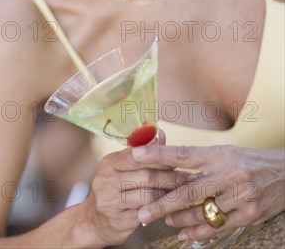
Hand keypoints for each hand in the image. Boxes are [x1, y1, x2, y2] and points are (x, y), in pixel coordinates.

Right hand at [83, 130, 189, 245]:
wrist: (92, 221)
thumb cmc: (113, 189)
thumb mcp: (122, 169)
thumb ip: (143, 153)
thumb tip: (161, 133)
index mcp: (109, 163)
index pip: (138, 156)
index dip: (161, 156)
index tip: (180, 157)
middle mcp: (106, 181)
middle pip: (147, 176)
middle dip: (171, 176)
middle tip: (189, 177)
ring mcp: (110, 203)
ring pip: (149, 196)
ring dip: (169, 193)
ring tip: (185, 191)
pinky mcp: (118, 222)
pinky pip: (146, 214)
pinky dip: (161, 209)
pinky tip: (172, 206)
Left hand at [131, 144, 284, 241]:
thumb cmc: (247, 161)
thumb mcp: (224, 153)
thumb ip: (198, 160)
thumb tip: (165, 162)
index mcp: (219, 154)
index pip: (183, 154)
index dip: (159, 155)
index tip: (136, 155)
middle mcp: (229, 173)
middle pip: (188, 190)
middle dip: (162, 203)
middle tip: (143, 212)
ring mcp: (240, 195)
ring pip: (202, 212)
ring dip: (180, 219)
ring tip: (165, 219)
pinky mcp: (250, 213)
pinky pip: (219, 226)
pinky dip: (199, 231)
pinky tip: (185, 233)